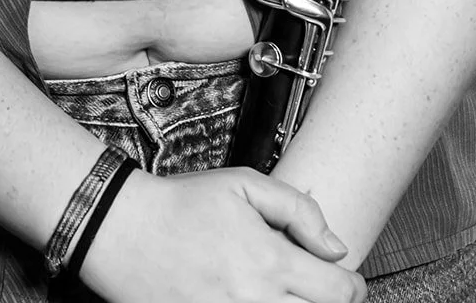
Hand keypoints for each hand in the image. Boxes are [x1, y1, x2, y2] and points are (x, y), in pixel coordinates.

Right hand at [79, 166, 366, 302]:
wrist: (123, 231)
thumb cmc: (180, 205)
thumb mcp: (243, 184)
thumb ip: (297, 209)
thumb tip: (335, 246)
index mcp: (268, 260)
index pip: (339, 292)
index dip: (352, 286)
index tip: (345, 279)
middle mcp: (254, 300)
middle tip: (317, 289)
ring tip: (287, 295)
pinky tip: (258, 301)